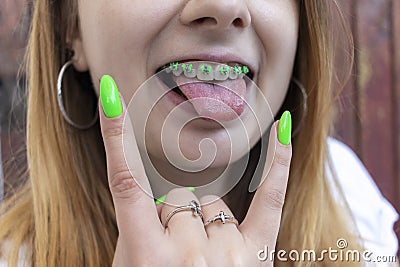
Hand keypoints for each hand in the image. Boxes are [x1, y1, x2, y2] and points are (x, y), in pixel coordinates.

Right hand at [99, 75, 291, 265]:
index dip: (114, 138)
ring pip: (209, 204)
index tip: (112, 100)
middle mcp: (187, 251)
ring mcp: (226, 252)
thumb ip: (140, 236)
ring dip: (202, 224)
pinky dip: (278, 162)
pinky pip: (271, 197)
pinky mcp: (257, 253)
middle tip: (175, 259)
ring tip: (201, 261)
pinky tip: (284, 128)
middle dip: (172, 223)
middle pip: (176, 200)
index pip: (125, 182)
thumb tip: (155, 206)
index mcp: (145, 256)